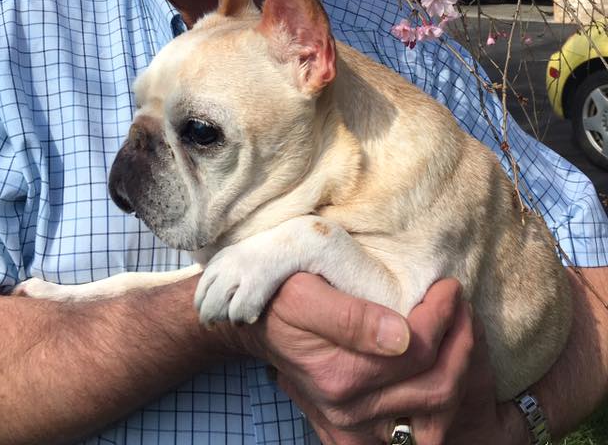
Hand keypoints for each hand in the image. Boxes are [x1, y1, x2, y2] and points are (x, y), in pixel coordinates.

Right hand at [233, 274, 491, 444]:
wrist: (255, 325)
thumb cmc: (279, 298)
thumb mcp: (305, 293)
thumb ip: (352, 317)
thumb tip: (403, 336)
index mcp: (340, 376)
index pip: (419, 351)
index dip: (443, 316)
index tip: (449, 286)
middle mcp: (350, 412)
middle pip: (436, 389)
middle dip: (462, 343)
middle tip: (462, 306)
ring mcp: (354, 430)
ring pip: (434, 417)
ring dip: (458, 372)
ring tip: (459, 332)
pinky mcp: (355, 435)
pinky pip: (415, 432)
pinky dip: (438, 401)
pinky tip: (440, 366)